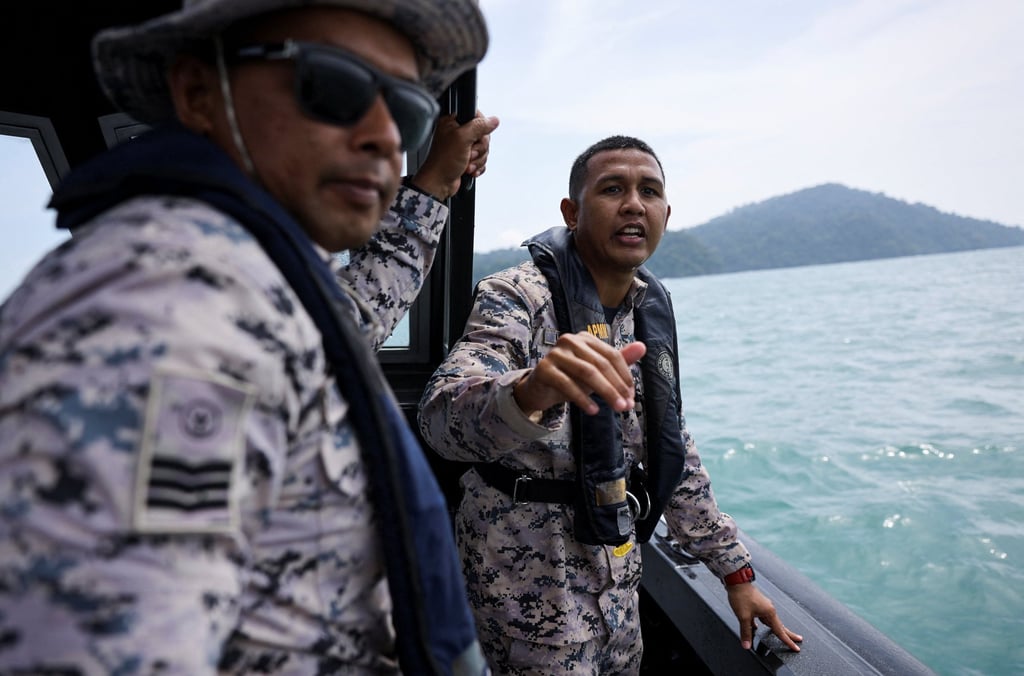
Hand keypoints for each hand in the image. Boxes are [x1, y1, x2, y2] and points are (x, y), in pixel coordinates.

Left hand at [410, 110, 499, 200]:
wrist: (439, 183)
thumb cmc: (443, 161)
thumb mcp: (462, 138)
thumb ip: (479, 126)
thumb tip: (493, 120)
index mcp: (453, 122)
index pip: (477, 117)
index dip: (480, 129)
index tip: (475, 138)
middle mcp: (457, 133)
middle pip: (483, 135)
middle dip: (478, 149)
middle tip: (468, 153)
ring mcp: (462, 147)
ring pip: (483, 149)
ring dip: (477, 160)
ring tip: (466, 163)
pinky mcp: (466, 159)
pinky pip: (481, 160)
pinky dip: (477, 166)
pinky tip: (468, 169)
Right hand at [513, 331, 645, 416]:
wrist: (541, 389)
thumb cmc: (572, 378)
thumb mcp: (597, 371)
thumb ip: (619, 360)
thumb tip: (643, 347)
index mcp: (585, 338)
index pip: (611, 355)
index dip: (624, 376)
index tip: (631, 397)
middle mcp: (570, 340)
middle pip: (601, 364)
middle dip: (616, 387)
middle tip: (626, 406)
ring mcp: (556, 353)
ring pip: (586, 372)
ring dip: (605, 392)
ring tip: (616, 408)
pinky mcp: (544, 368)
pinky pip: (567, 384)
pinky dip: (582, 398)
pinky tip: (593, 410)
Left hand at [726, 582, 802, 651]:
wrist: (736, 581)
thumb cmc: (741, 595)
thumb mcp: (743, 617)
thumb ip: (746, 632)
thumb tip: (747, 645)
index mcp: (769, 612)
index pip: (780, 631)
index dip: (788, 641)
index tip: (796, 648)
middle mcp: (769, 609)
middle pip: (780, 626)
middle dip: (789, 634)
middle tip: (798, 640)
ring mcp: (763, 606)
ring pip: (771, 622)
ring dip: (776, 629)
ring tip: (781, 636)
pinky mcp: (757, 605)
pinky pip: (762, 618)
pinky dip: (763, 624)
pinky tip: (757, 627)